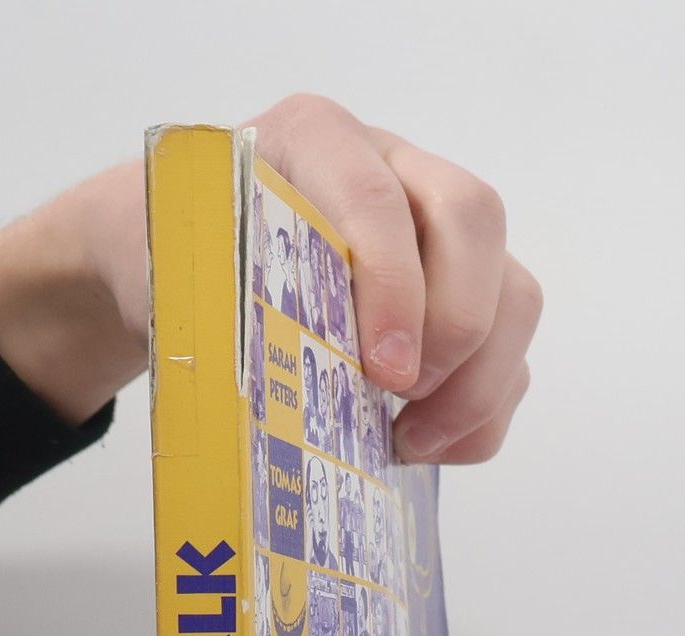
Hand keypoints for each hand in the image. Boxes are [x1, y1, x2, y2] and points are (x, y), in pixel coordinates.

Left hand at [0, 94, 540, 462]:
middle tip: (402, 400)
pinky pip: (507, 354)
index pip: (376, 196)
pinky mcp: (459, 298)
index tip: (384, 371)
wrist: (173, 260)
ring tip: (412, 442)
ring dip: (480, 380)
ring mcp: (436, 234)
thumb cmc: (174, 259)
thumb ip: (216, 294)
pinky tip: (426, 447)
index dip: (394, 285)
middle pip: (474, 222)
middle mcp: (395, 170)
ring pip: (512, 289)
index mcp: (315, 140)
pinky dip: (482, 412)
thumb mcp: (172, 263)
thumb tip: (265, 383)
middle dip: (455, 326)